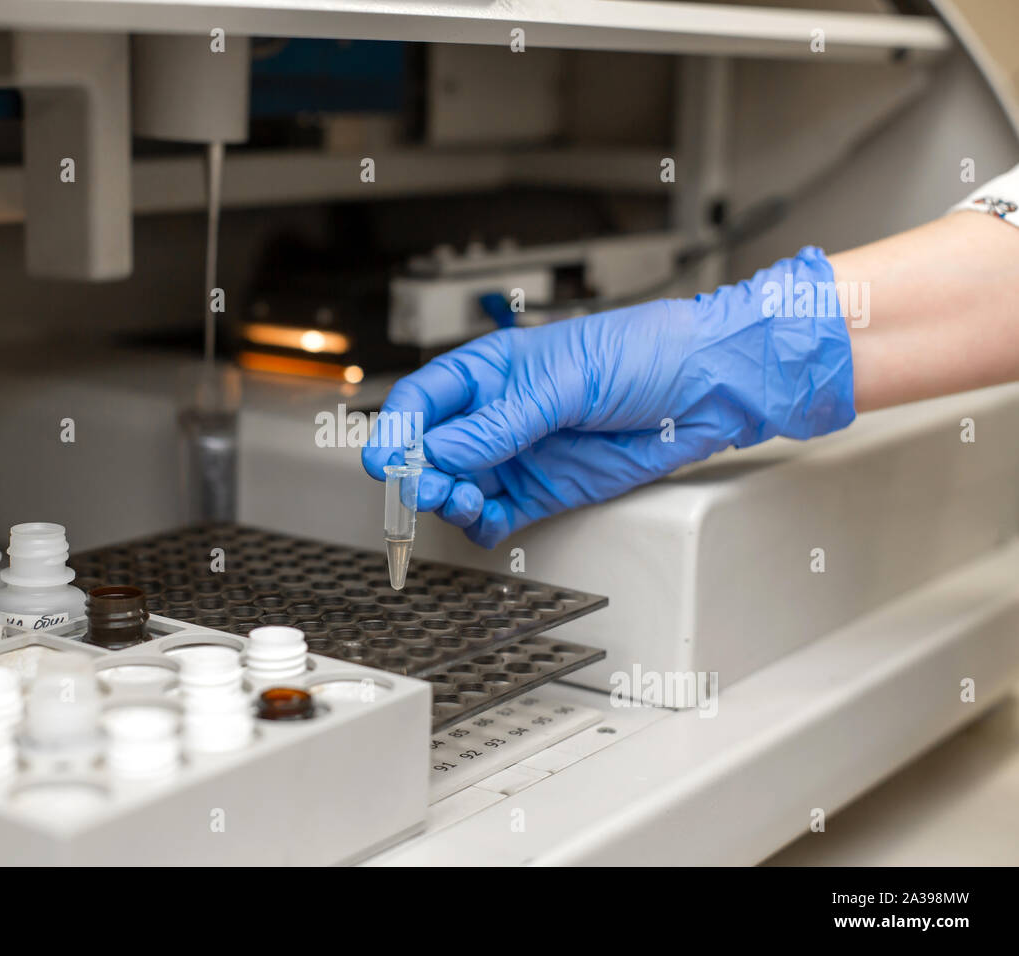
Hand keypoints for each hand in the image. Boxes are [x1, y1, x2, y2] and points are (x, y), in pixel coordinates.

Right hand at [362, 247, 855, 546]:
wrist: (707, 386)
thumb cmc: (645, 353)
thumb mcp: (566, 380)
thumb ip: (502, 423)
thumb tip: (443, 451)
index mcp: (490, 372)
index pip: (424, 400)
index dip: (398, 429)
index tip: (388, 459)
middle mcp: (496, 415)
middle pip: (431, 451)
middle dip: (418, 472)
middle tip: (427, 487)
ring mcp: (518, 455)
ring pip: (458, 487)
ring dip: (449, 500)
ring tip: (464, 501)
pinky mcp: (545, 490)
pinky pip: (497, 516)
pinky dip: (482, 526)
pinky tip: (487, 521)